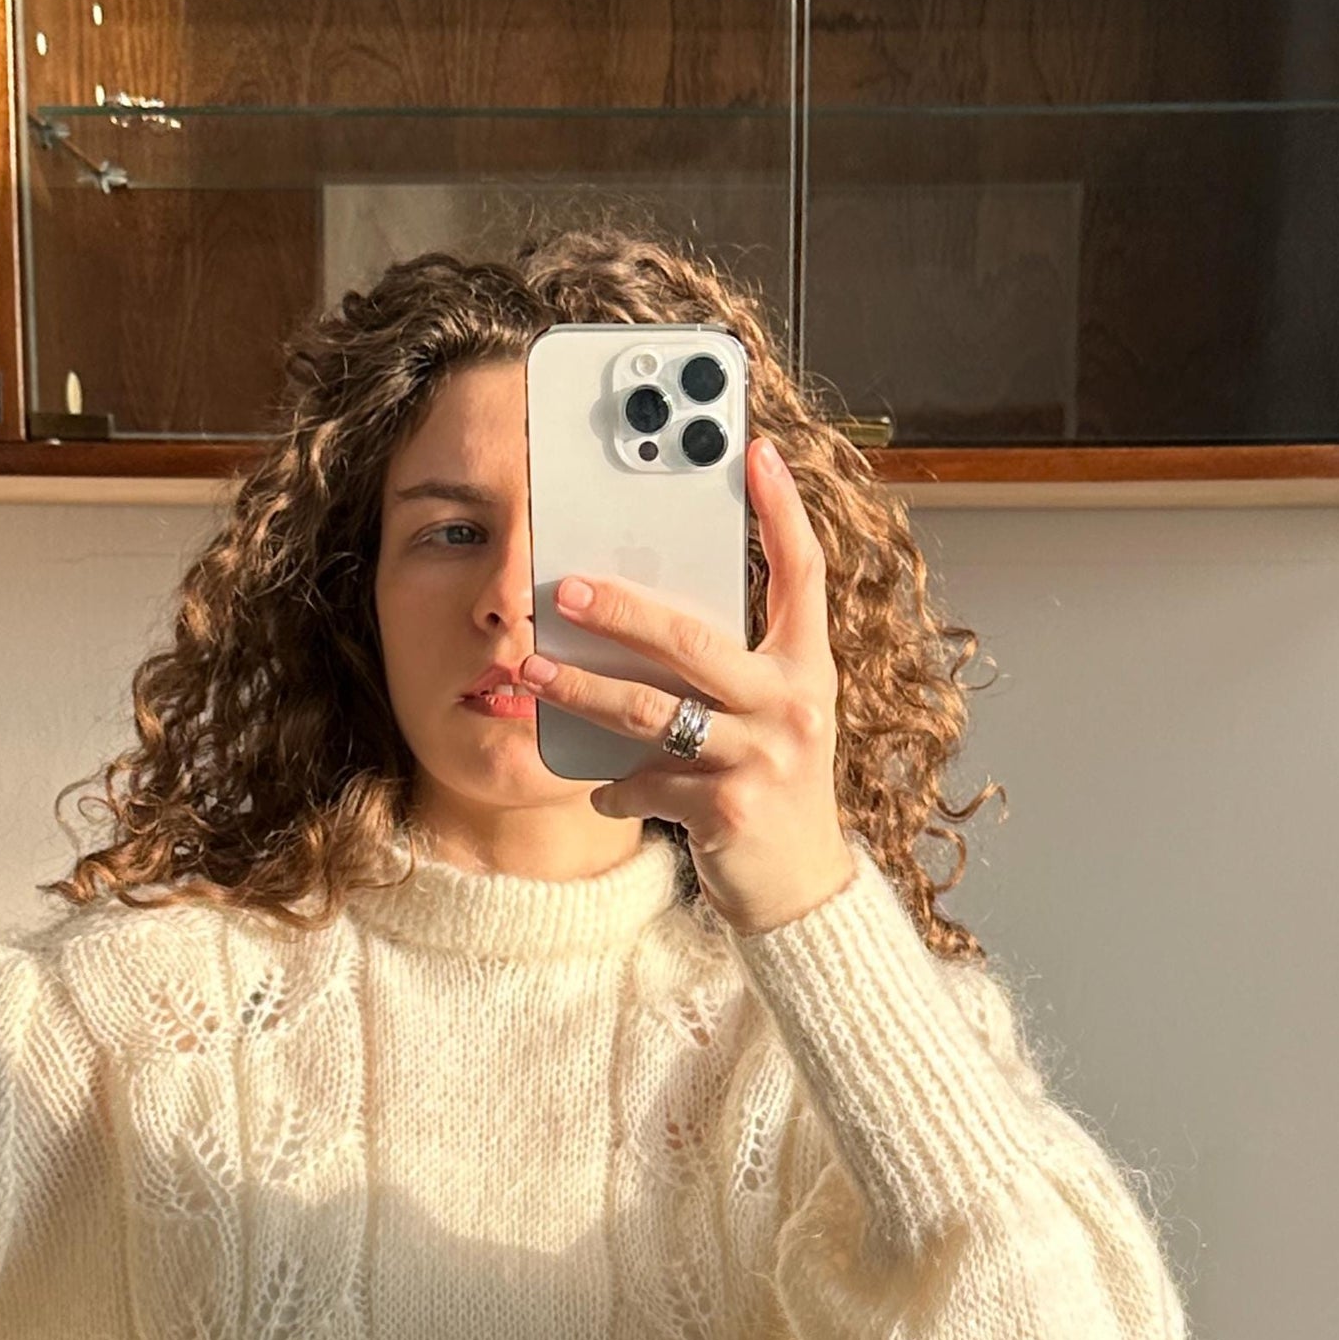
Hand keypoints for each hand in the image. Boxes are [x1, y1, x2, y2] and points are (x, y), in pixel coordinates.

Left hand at [519, 434, 859, 935]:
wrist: (799, 888)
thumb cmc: (773, 787)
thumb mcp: (771, 716)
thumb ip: (730, 666)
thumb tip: (643, 613)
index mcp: (808, 667)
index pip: (802, 572)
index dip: (782, 510)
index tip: (755, 451)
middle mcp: (794, 704)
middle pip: (694, 639)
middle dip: (621, 611)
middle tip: (562, 591)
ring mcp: (762, 757)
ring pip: (652, 710)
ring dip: (581, 691)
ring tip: (530, 673)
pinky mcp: (726, 808)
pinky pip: (645, 781)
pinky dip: (611, 783)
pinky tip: (593, 785)